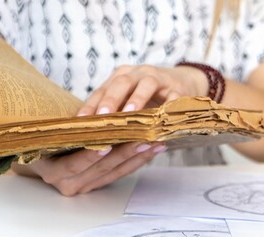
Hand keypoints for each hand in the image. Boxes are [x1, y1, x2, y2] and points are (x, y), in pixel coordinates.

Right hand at [14, 142, 166, 195]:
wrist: (40, 156)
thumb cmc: (44, 140)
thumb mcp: (49, 134)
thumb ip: (67, 131)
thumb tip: (94, 116)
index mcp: (52, 171)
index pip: (74, 164)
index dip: (91, 155)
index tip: (108, 144)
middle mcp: (67, 183)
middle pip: (100, 169)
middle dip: (124, 153)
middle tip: (143, 139)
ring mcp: (83, 187)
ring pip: (114, 172)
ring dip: (136, 157)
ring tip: (154, 142)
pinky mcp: (97, 185)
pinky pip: (119, 174)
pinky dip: (136, 161)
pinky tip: (150, 150)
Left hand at [77, 65, 208, 115]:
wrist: (183, 83)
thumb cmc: (148, 96)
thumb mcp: (128, 100)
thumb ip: (114, 112)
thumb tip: (90, 134)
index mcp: (121, 77)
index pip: (102, 90)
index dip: (90, 106)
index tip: (80, 122)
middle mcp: (138, 74)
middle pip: (121, 82)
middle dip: (110, 99)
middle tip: (102, 116)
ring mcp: (159, 78)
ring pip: (146, 84)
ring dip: (137, 99)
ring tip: (128, 115)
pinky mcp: (178, 88)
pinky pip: (173, 97)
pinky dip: (167, 107)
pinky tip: (161, 120)